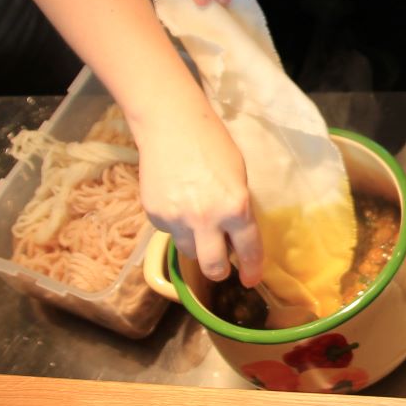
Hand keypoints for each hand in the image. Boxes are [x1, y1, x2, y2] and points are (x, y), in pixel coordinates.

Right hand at [136, 114, 263, 286]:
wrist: (171, 125)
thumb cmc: (212, 144)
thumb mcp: (238, 177)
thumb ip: (238, 210)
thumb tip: (236, 237)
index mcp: (235, 207)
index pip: (248, 250)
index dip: (251, 269)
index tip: (249, 279)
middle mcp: (205, 219)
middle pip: (213, 267)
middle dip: (219, 270)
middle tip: (221, 264)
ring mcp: (176, 219)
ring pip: (189, 252)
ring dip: (196, 245)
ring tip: (197, 220)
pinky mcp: (154, 215)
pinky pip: (170, 233)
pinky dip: (177, 226)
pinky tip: (178, 202)